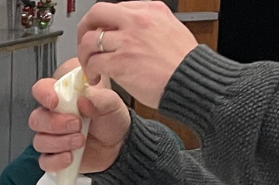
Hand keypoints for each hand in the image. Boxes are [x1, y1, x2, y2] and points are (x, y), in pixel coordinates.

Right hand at [30, 74, 131, 174]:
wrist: (118, 144)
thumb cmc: (110, 119)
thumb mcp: (112, 103)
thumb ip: (99, 98)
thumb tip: (83, 99)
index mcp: (63, 95)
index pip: (41, 89)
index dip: (44, 95)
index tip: (55, 102)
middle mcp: (52, 115)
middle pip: (36, 119)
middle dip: (55, 124)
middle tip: (77, 124)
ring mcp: (51, 137)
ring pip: (39, 141)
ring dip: (60, 142)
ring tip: (80, 140)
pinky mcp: (53, 156)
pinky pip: (45, 162)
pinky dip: (57, 161)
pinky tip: (71, 157)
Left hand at [77, 1, 198, 109]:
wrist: (193, 82)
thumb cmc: (185, 64)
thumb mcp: (171, 29)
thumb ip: (150, 26)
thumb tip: (133, 32)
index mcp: (151, 9)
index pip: (115, 8)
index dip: (103, 23)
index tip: (101, 35)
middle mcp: (137, 20)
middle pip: (96, 13)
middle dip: (85, 29)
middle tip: (86, 45)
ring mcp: (128, 40)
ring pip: (90, 40)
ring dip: (85, 55)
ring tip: (91, 68)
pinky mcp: (121, 62)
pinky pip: (94, 62)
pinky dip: (91, 72)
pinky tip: (97, 79)